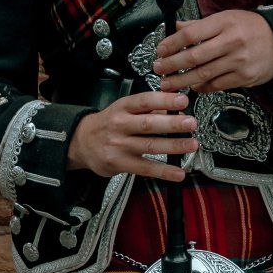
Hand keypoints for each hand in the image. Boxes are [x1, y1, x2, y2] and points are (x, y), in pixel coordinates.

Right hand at [64, 91, 197, 180]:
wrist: (81, 142)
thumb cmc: (108, 124)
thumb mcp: (124, 110)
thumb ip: (148, 110)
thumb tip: (176, 110)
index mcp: (122, 107)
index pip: (144, 101)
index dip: (164, 100)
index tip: (182, 100)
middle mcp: (120, 125)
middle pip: (148, 124)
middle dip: (172, 124)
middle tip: (191, 123)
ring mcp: (120, 145)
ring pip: (150, 146)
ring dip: (173, 146)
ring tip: (192, 145)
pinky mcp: (120, 163)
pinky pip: (145, 168)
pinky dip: (164, 171)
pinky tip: (179, 172)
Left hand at [152, 11, 272, 92]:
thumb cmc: (251, 28)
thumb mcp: (226, 18)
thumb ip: (200, 25)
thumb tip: (176, 28)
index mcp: (224, 23)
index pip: (190, 34)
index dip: (171, 44)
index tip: (160, 51)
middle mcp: (231, 42)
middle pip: (193, 57)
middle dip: (171, 66)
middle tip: (157, 70)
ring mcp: (239, 62)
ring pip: (203, 74)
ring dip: (181, 81)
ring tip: (167, 84)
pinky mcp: (244, 78)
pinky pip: (216, 85)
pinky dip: (201, 87)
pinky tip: (192, 86)